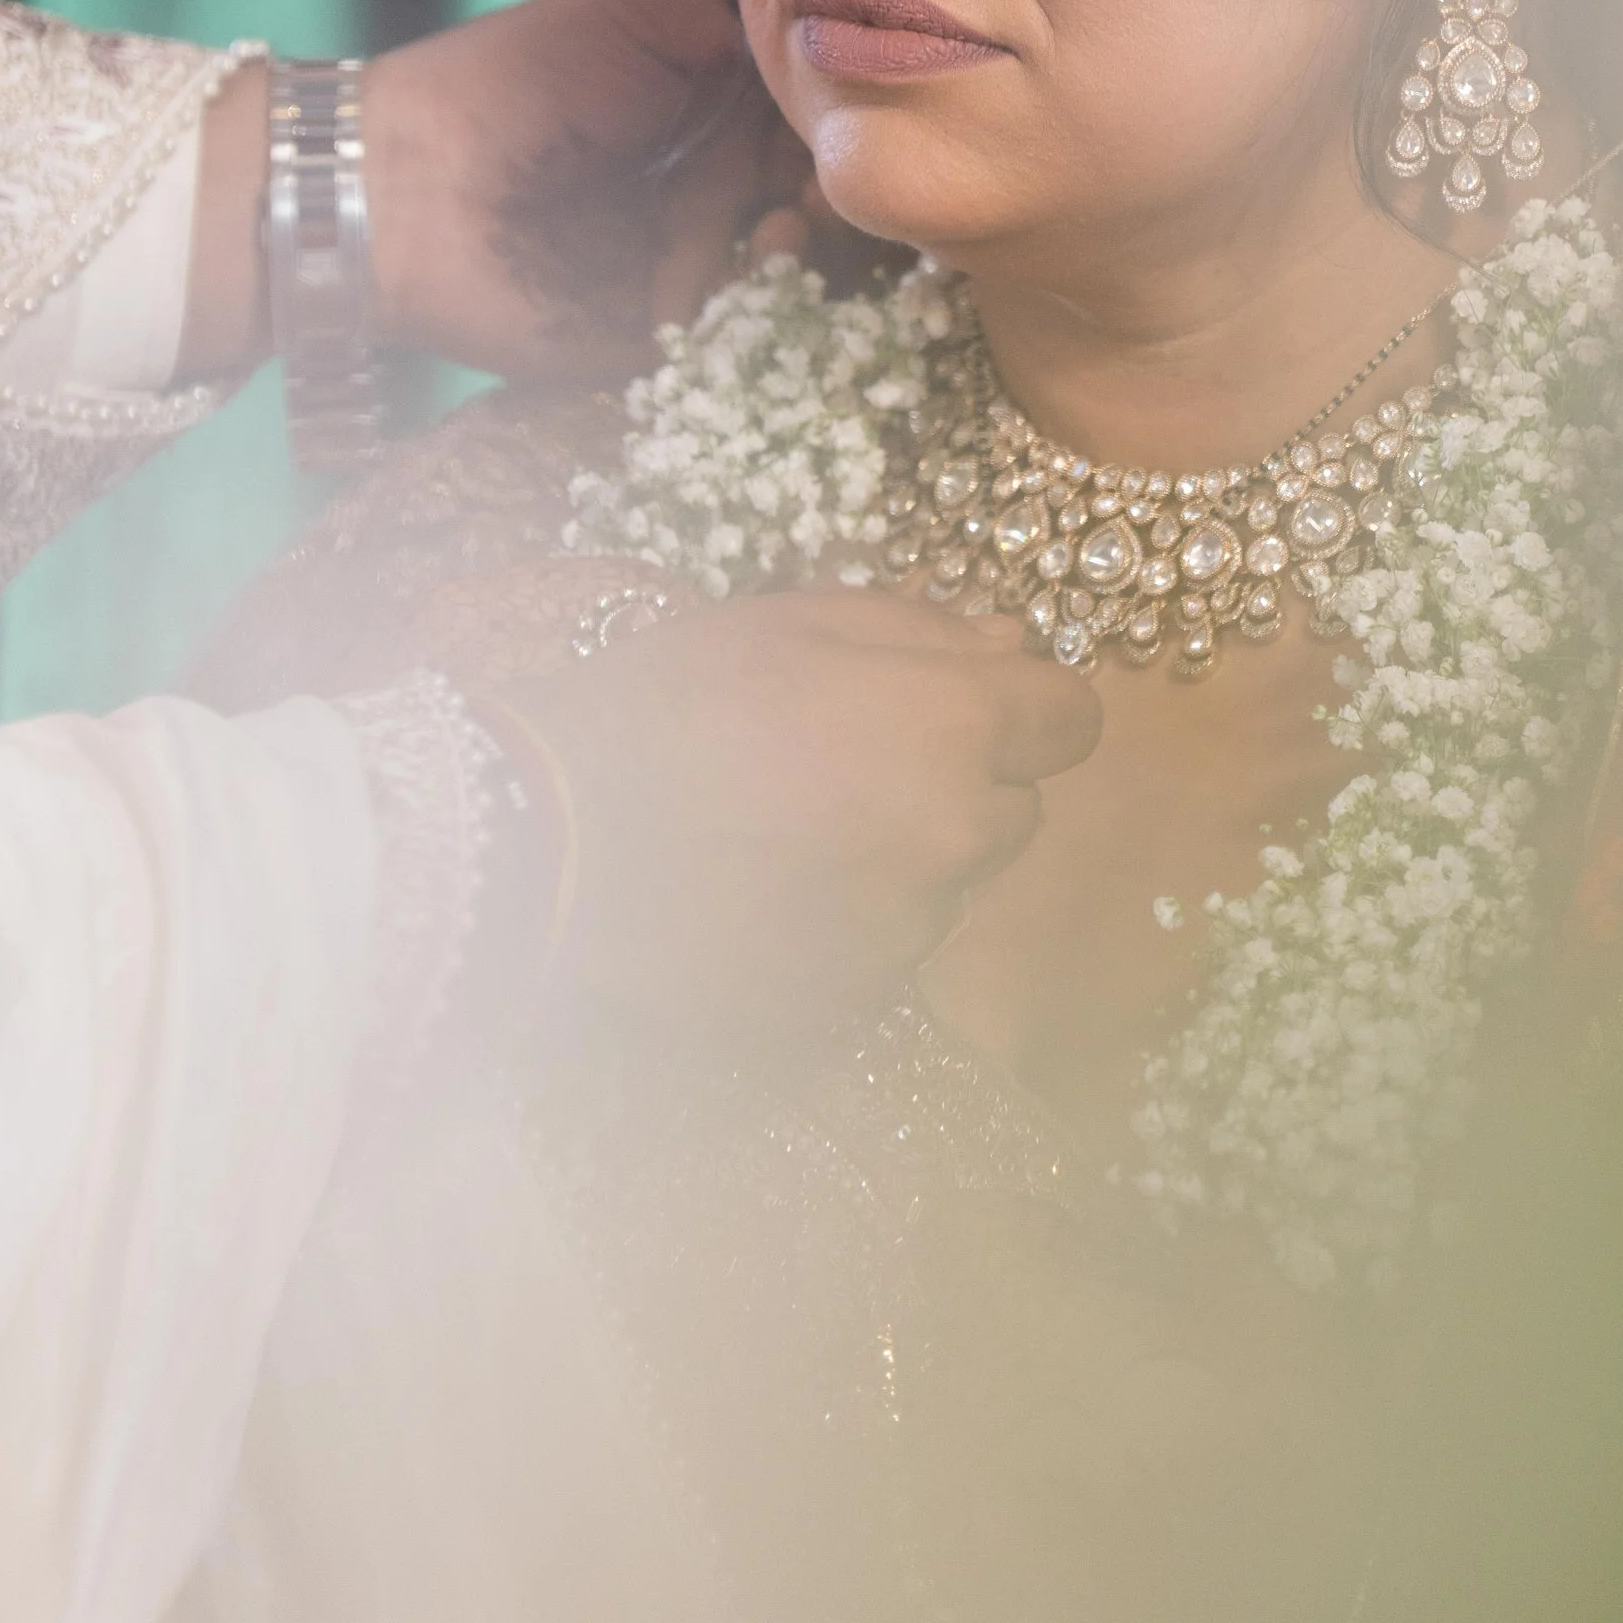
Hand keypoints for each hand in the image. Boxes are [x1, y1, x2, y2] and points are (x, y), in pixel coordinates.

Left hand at [182, 0, 810, 386]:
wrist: (410, 188)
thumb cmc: (519, 84)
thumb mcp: (639, 18)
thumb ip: (742, 24)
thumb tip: (835, 46)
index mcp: (711, 116)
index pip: (815, 129)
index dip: (843, 130)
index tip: (853, 125)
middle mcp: (713, 195)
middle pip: (819, 206)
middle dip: (832, 201)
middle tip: (810, 192)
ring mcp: (689, 273)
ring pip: (794, 278)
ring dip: (801, 253)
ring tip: (771, 236)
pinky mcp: (658, 346)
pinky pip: (740, 345)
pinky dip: (760, 316)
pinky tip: (740, 279)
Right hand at [501, 592, 1102, 1034]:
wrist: (550, 840)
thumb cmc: (671, 699)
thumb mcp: (795, 619)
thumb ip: (923, 629)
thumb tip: (1011, 644)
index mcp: (955, 727)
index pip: (1072, 722)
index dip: (1025, 707)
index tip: (966, 704)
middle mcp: (954, 837)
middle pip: (1014, 811)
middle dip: (960, 783)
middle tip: (849, 762)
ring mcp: (904, 933)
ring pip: (946, 886)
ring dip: (902, 857)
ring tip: (788, 833)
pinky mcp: (849, 1003)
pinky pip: (882, 954)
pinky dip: (845, 925)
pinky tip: (762, 895)